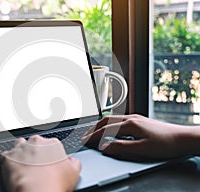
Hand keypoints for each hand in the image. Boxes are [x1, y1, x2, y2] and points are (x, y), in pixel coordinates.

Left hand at [0, 135, 80, 191]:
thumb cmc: (54, 183)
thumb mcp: (74, 173)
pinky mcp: (7, 156)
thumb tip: (72, 161)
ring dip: (21, 153)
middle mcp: (36, 142)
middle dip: (35, 152)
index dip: (49, 155)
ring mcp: (21, 148)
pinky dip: (8, 161)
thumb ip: (74, 162)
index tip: (48, 163)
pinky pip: (6, 155)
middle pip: (34, 143)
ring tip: (24, 166)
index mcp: (52, 144)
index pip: (51, 145)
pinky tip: (13, 169)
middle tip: (37, 166)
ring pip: (19, 145)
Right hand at [82, 114, 198, 160]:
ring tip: (95, 132)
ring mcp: (137, 118)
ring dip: (102, 125)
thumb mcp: (142, 149)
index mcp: (130, 124)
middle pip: (106, 120)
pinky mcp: (141, 120)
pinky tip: (112, 130)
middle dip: (94, 127)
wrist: (183, 138)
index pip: (105, 130)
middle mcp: (131, 118)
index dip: (93, 136)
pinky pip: (120, 120)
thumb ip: (121, 148)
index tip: (84, 140)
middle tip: (86, 135)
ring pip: (113, 119)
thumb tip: (105, 148)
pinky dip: (111, 125)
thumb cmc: (166, 143)